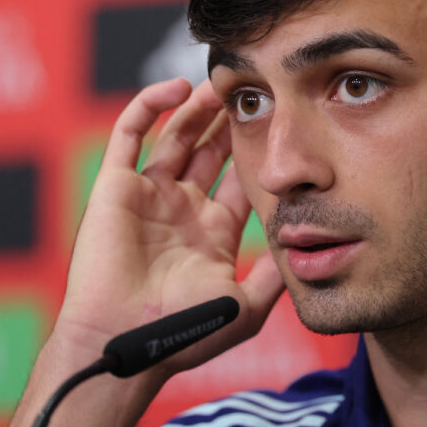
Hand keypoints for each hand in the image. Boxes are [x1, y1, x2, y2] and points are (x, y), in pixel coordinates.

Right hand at [53, 78, 283, 377]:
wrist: (125, 346)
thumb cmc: (184, 334)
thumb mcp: (246, 306)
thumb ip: (276, 275)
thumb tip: (310, 249)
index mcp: (212, 233)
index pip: (240, 180)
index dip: (257, 151)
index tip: (278, 122)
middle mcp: (181, 210)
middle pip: (209, 151)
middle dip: (228, 122)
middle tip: (250, 89)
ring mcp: (148, 197)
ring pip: (174, 136)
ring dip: (196, 108)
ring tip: (220, 81)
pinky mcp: (115, 187)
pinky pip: (129, 134)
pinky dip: (150, 106)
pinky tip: (178, 89)